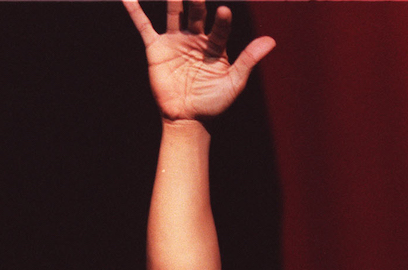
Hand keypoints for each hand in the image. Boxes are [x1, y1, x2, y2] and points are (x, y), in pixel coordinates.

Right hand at [125, 0, 274, 121]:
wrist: (188, 118)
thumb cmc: (214, 102)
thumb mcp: (234, 82)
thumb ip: (249, 59)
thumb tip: (271, 41)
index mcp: (215, 47)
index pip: (220, 28)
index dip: (222, 21)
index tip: (224, 12)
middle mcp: (196, 40)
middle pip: (196, 15)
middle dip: (196, 2)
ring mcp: (175, 41)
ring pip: (174, 15)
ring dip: (173, 1)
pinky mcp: (156, 48)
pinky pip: (145, 26)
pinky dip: (136, 12)